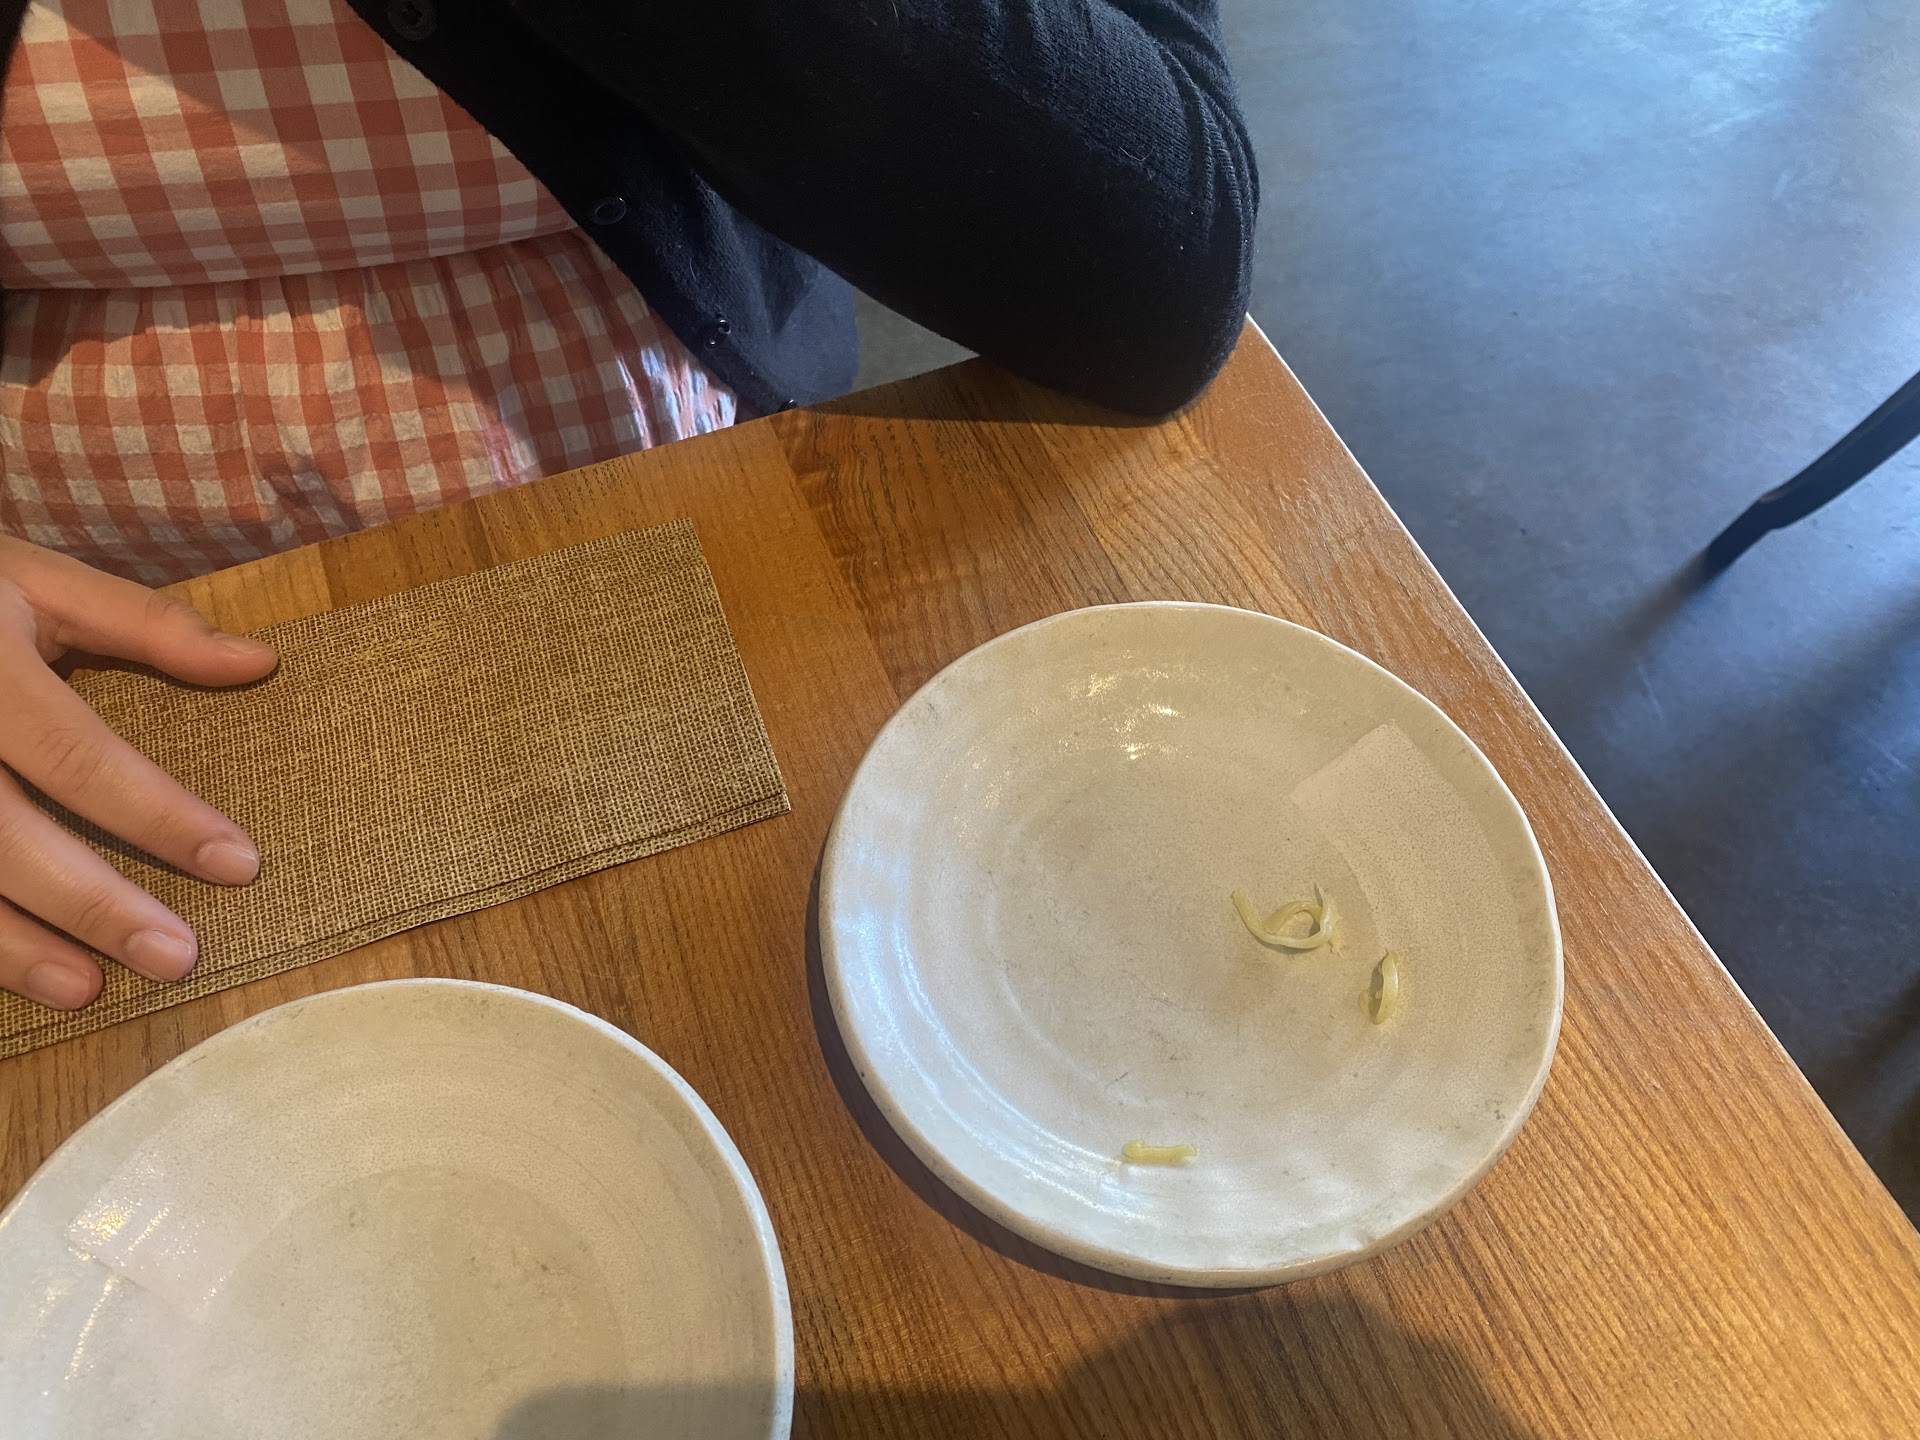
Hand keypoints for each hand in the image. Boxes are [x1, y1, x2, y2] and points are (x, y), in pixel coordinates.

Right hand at [0, 537, 276, 1008]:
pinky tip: (10, 974)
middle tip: (177, 957)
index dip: (158, 815)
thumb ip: (147, 624)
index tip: (239, 864)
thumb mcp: (36, 580)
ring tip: (88, 988)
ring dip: (9, 945)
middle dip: (91, 903)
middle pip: (4, 833)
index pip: (77, 754)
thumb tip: (259, 663)